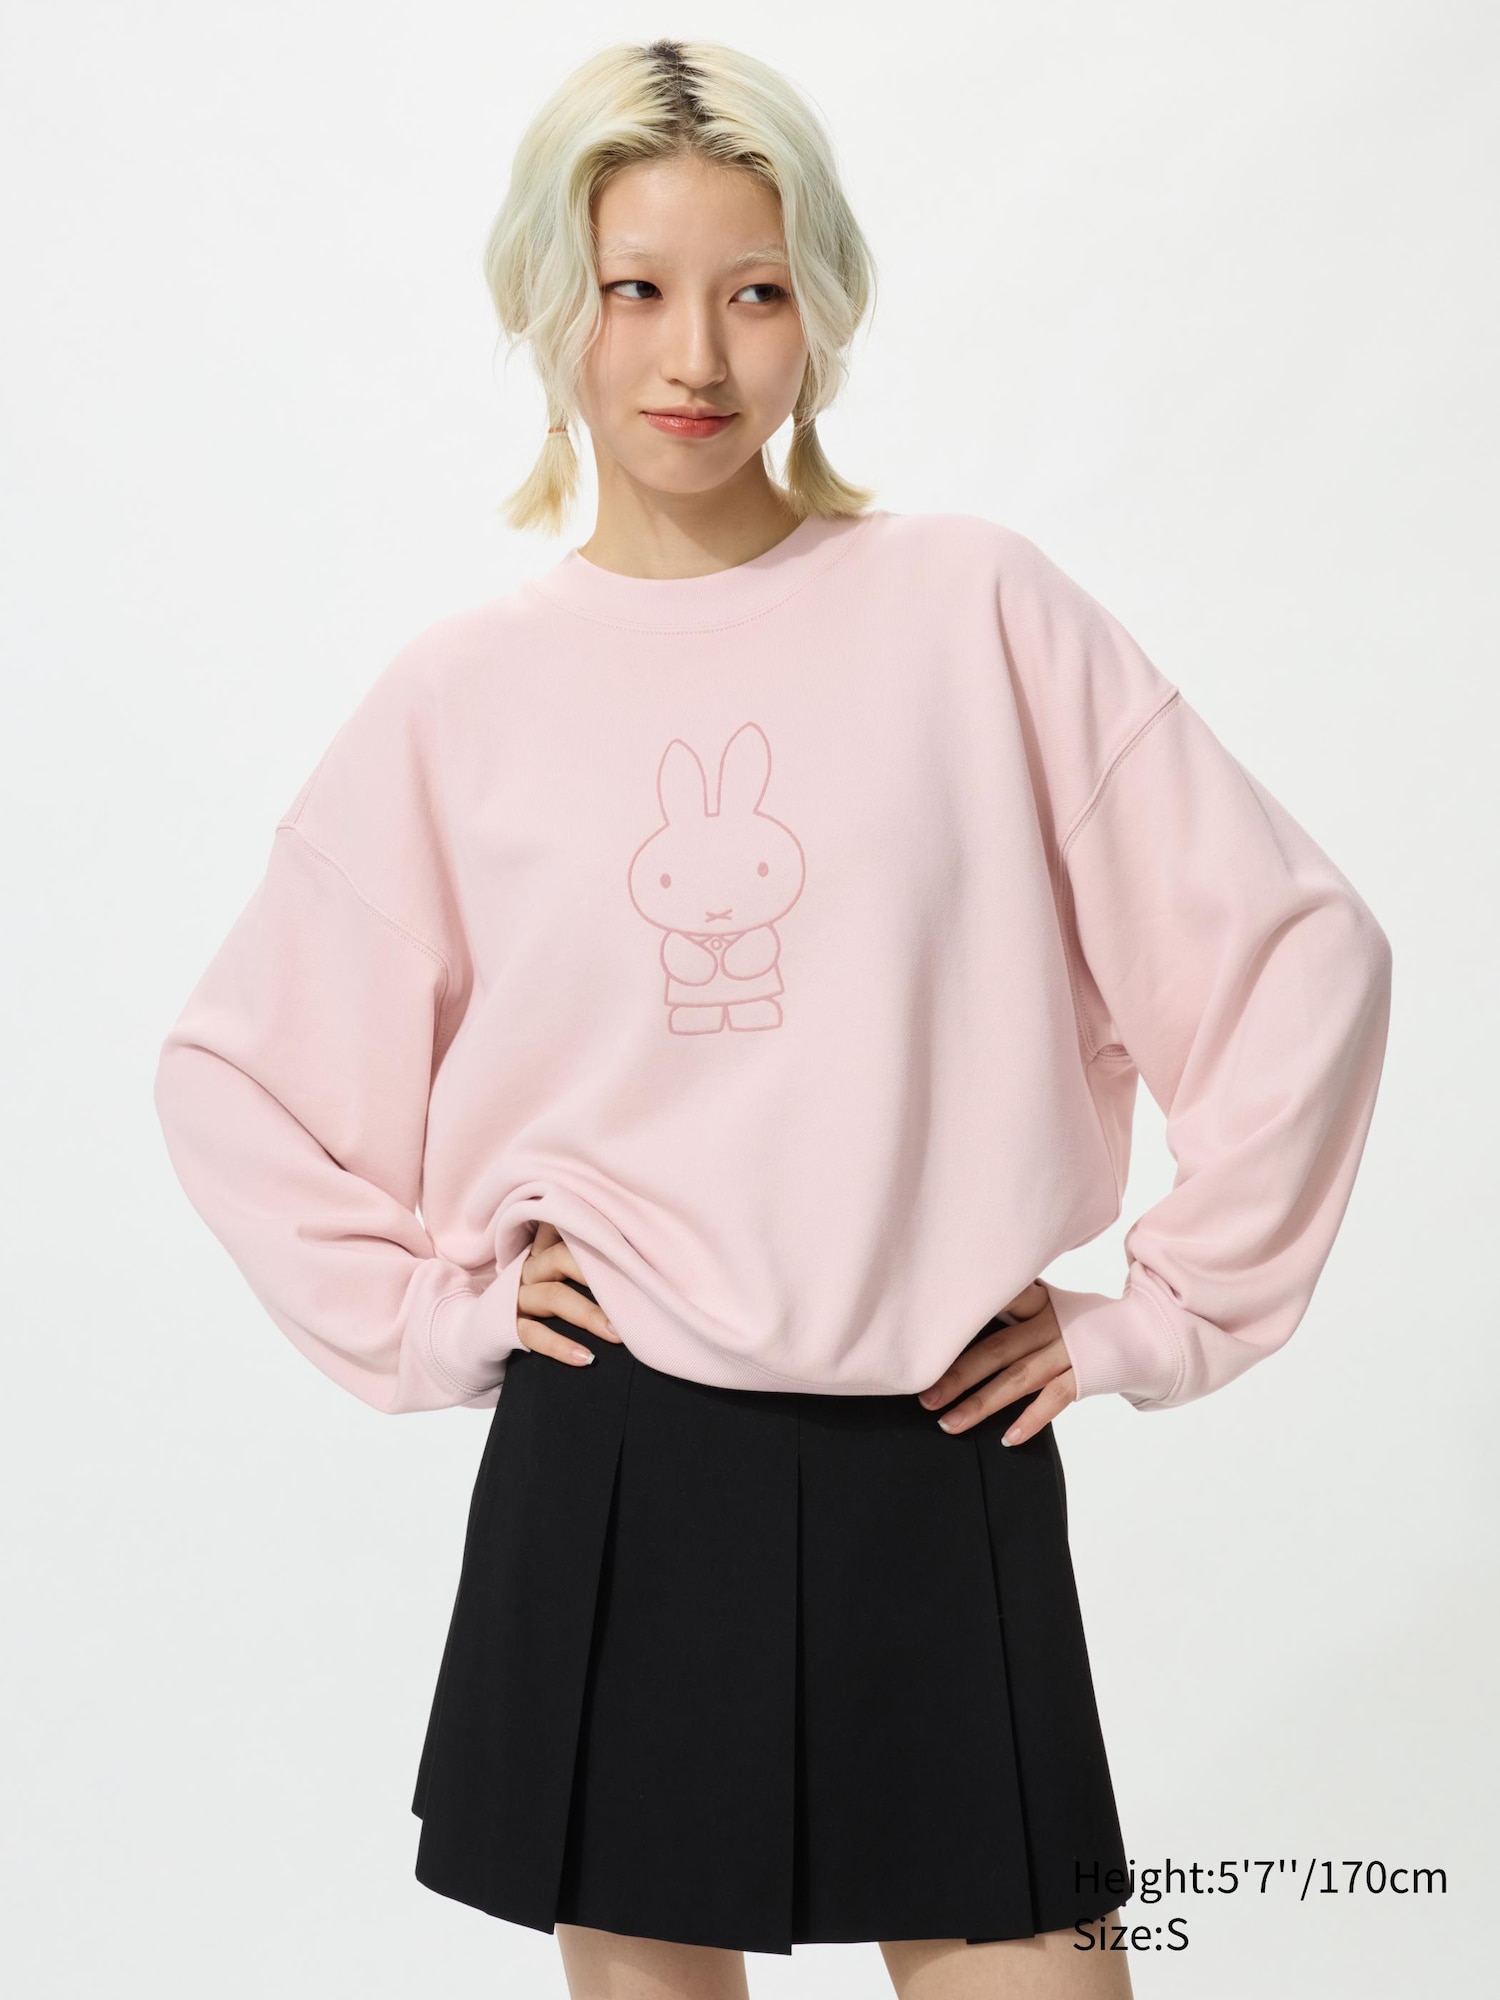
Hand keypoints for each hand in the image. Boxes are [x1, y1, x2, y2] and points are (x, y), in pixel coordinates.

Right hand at [516, 1222, 625, 1365]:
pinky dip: (560, 1346)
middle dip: (598, 1273)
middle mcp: (529, 1269)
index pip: (563, 1229)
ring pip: (553, 1296)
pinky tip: (585, 1358)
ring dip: (588, 1315)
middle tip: (633, 1291)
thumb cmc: (532, 1306)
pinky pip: (533, 1334)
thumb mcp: (553, 1278)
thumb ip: (579, 1262)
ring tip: (617, 1333)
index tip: (623, 1235)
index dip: (589, 1227)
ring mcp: (516, 1297)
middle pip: (562, 1258)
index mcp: (542, 1253)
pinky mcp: (505, 1326)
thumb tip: (630, 1259)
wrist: (478, 1335)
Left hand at [915, 1280, 1076, 1445]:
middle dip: (957, 1375)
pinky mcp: (1087, 1374)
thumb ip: (1014, 1311)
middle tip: (925, 1398)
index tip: (928, 1333)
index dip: (963, 1318)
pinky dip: (1031, 1420)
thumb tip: (960, 1321)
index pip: (996, 1304)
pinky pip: (1055, 1399)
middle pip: (996, 1349)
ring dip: (981, 1404)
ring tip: (949, 1424)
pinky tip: (1006, 1439)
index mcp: (1036, 1302)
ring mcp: (1069, 1349)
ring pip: (1018, 1379)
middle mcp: (1049, 1323)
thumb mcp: (1049, 1305)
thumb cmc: (1080, 1322)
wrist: (1142, 1331)